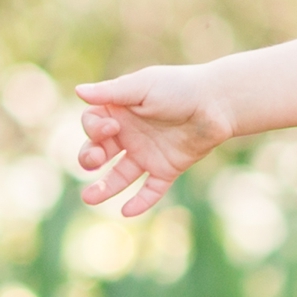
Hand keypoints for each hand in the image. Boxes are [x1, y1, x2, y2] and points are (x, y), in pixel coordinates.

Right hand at [75, 66, 235, 215]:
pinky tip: (127, 211)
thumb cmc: (180, 87)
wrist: (218, 103)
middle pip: (99, 152)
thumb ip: (112, 92)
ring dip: (104, 188)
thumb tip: (78, 91)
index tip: (112, 128)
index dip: (94, 130)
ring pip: (120, 176)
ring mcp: (148, 154)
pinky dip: (140, 201)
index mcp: (120, 112)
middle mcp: (130, 135)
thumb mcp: (143, 86)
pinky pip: (151, 189)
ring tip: (89, 198)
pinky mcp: (167, 169)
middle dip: (89, 158)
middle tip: (93, 161)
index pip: (92, 126)